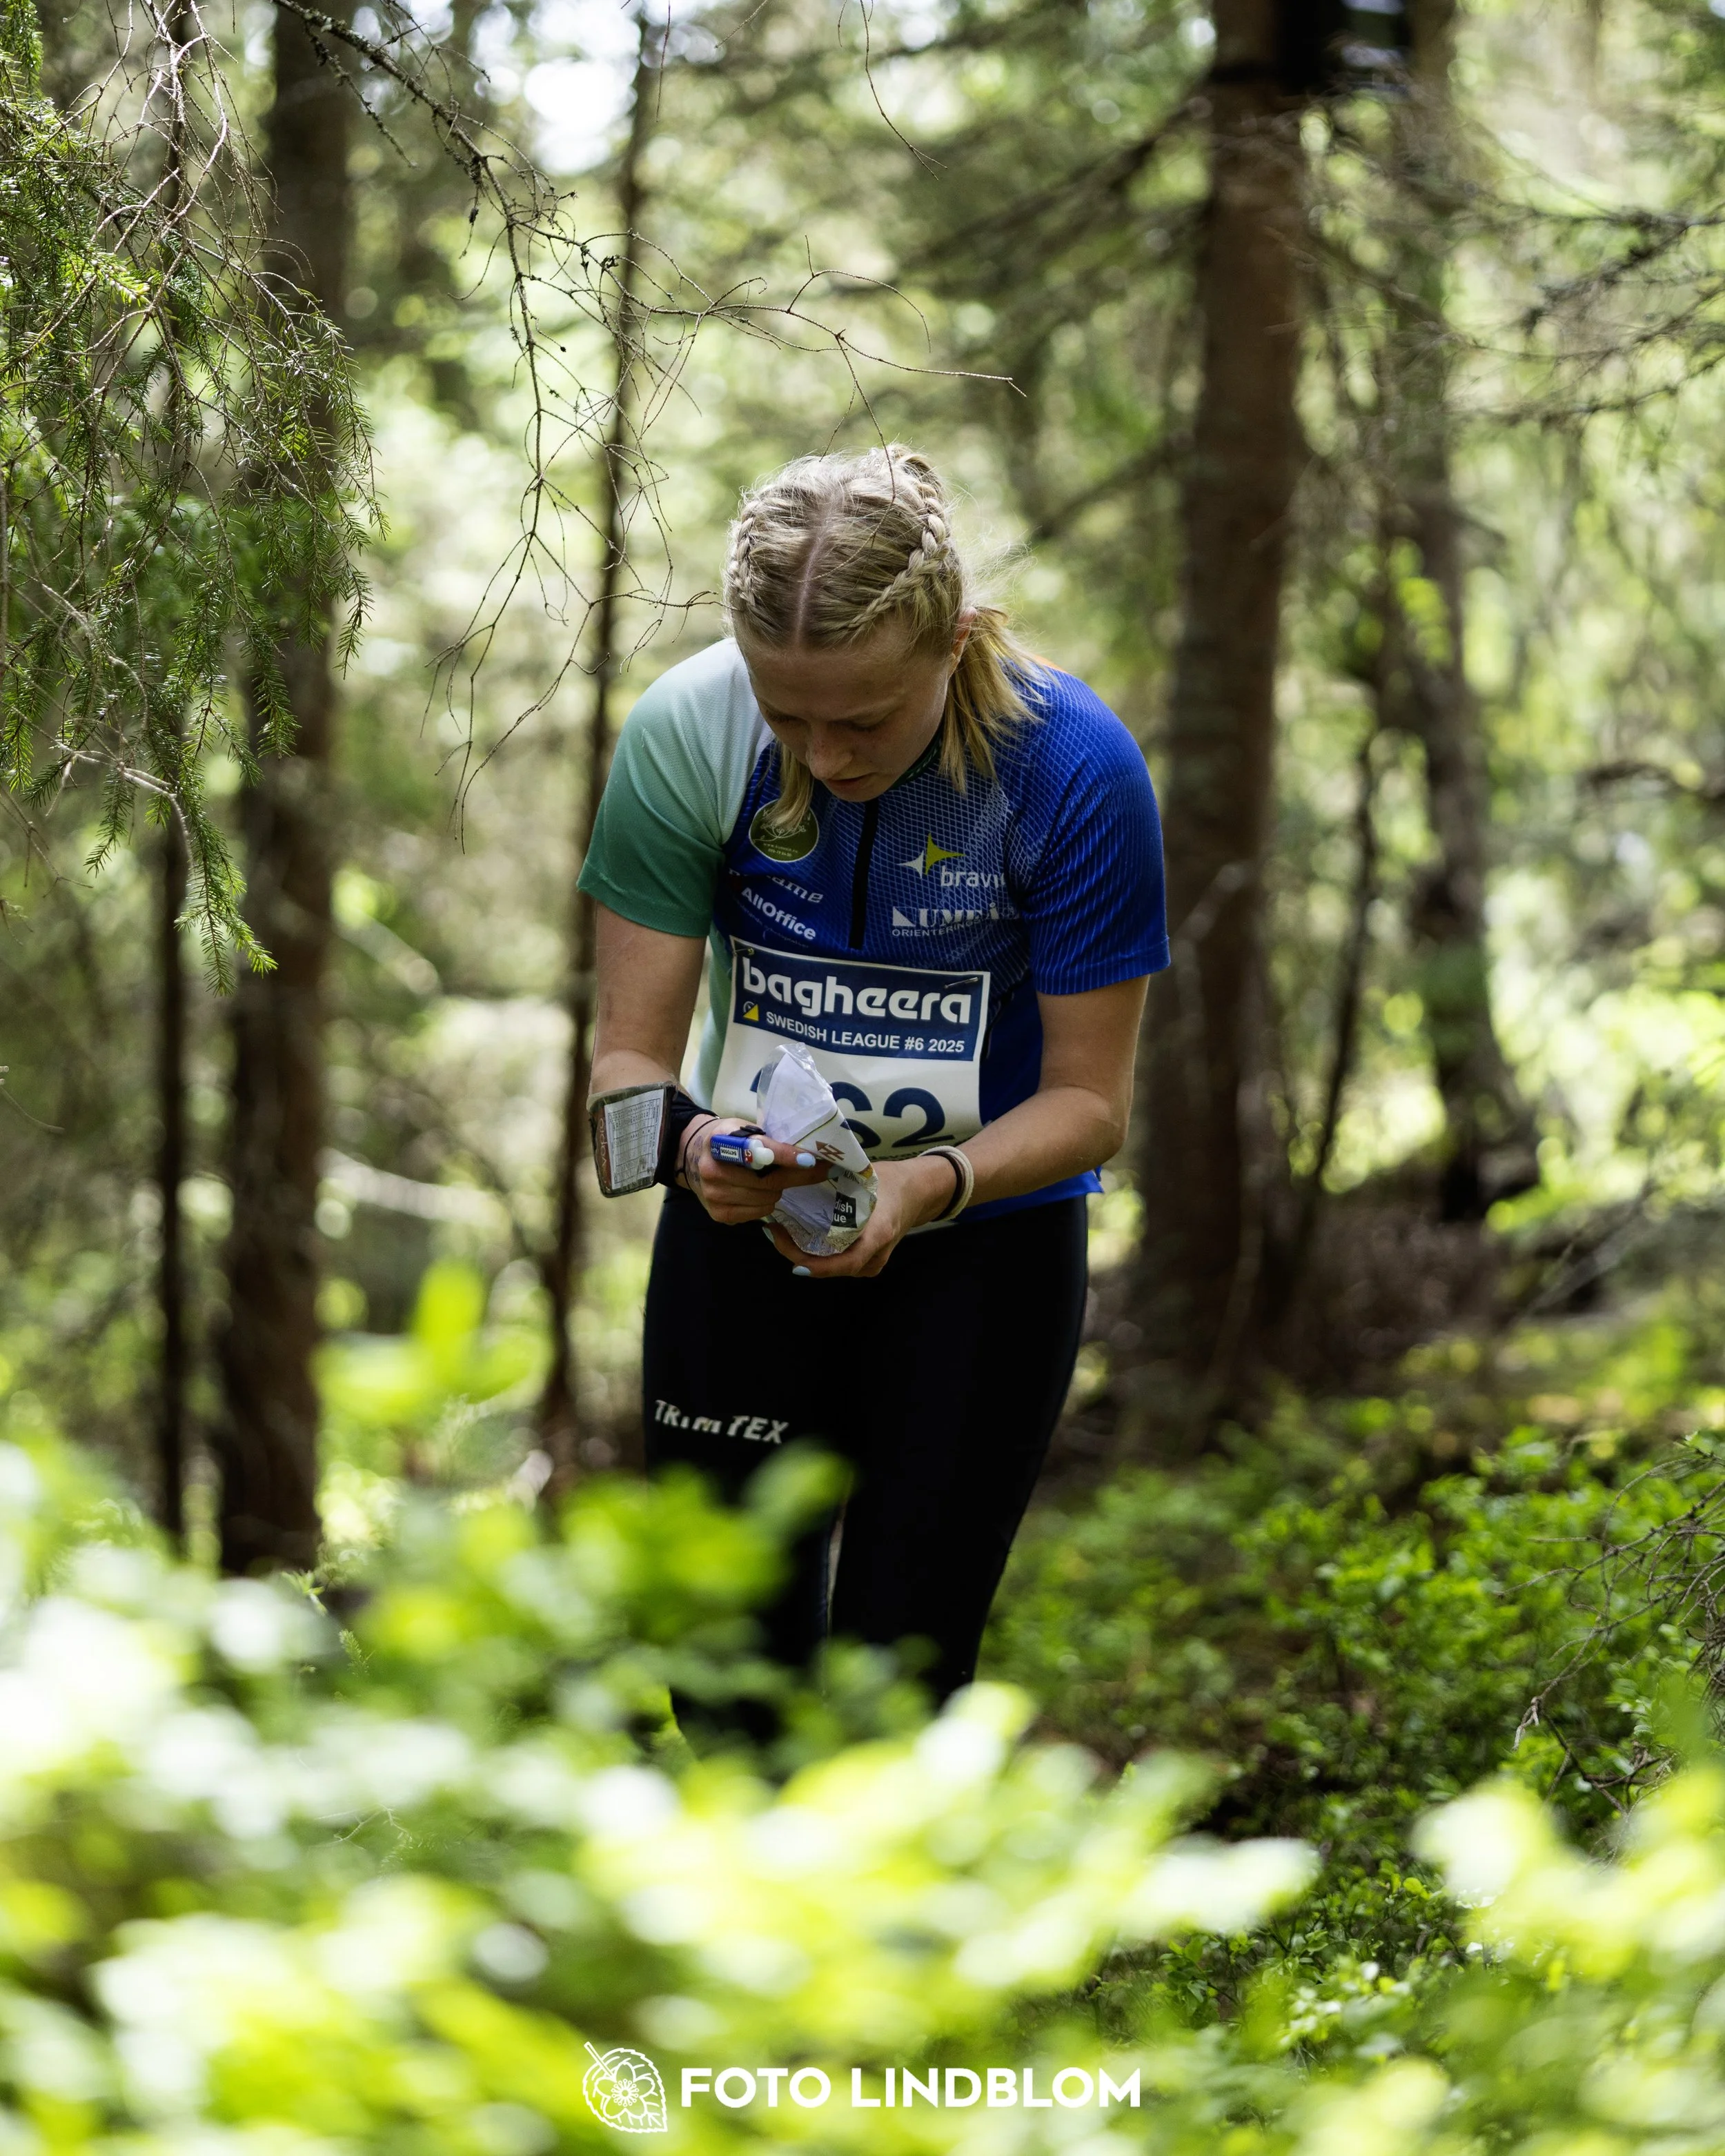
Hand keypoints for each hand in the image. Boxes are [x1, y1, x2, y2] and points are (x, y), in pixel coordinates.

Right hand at [682, 1116, 829, 1224]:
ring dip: (776, 1189)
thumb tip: (808, 1155)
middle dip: (792, 1175)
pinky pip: (759, 1213)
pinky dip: (765, 1204)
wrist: (692, 1158)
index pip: (756, 1150)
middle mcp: (712, 1170)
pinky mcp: (719, 1214)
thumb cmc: (726, 1141)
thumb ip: (767, 1140)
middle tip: (804, 1168)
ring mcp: (714, 1195)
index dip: (784, 1155)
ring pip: (767, 1199)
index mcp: (719, 1140)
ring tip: (767, 1179)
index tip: (809, 1159)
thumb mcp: (742, 1129)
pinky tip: (757, 1192)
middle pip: (768, 1180)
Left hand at [766, 1153, 957, 1278]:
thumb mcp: (865, 1176)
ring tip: (780, 1233)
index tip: (792, 1256)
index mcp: (878, 1233)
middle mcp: (875, 1255)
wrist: (917, 1193)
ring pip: (833, 1267)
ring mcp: (873, 1262)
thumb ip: (836, 1175)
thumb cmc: (890, 1181)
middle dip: (799, 1254)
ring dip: (805, 1255)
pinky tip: (797, 1238)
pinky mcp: (867, 1262)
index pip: (847, 1263)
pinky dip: (817, 1255)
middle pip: (833, 1268)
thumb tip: (797, 1163)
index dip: (817, 1265)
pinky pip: (838, 1264)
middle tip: (773, 1232)